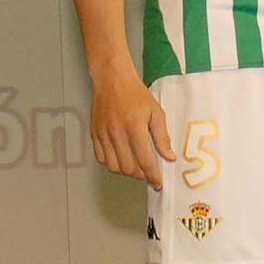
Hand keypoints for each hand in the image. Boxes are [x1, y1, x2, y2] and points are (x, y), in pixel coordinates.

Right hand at [89, 66, 175, 188]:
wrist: (112, 80)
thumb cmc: (136, 94)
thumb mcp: (156, 112)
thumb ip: (162, 137)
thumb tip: (169, 157)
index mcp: (134, 128)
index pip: (145, 161)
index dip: (152, 176)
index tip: (157, 184)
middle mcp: (117, 133)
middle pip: (128, 168)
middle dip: (140, 176)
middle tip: (148, 174)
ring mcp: (103, 135)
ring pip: (113, 167)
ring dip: (126, 172)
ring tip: (136, 167)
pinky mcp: (94, 134)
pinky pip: (101, 159)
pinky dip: (111, 164)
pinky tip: (121, 159)